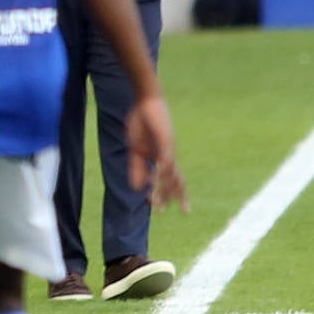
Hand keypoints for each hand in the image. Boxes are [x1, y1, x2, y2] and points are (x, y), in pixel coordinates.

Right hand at [125, 95, 188, 212]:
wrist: (145, 102)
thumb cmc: (140, 123)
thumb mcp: (135, 150)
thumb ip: (137, 169)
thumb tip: (137, 188)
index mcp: (160, 158)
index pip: (167, 180)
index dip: (164, 193)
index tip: (157, 207)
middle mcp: (168, 156)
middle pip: (175, 180)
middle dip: (175, 196)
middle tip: (178, 211)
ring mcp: (168, 150)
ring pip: (170, 174)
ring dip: (165, 189)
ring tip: (161, 202)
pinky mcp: (166, 141)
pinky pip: (165, 160)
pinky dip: (162, 172)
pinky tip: (158, 182)